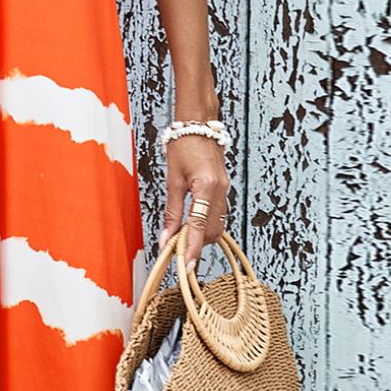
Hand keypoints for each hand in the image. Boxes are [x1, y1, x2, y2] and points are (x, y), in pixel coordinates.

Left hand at [157, 136, 230, 271]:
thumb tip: (166, 238)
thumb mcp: (173, 179)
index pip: (199, 226)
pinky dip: (206, 224)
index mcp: (207, 186)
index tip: (187, 267)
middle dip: (196, 244)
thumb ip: (172, 212)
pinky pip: (218, 214)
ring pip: (217, 225)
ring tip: (182, 238)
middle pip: (212, 231)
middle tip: (177, 251)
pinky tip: (193, 225)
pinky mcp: (224, 189)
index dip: (193, 249)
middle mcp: (221, 190)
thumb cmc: (183, 144)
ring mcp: (225, 190)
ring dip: (201, 236)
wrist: (199, 123)